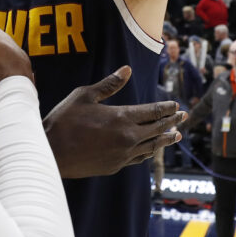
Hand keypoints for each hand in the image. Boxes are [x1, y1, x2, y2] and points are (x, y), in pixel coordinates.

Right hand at [42, 66, 184, 178]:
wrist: (52, 153)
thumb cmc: (64, 121)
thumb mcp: (84, 96)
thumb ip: (109, 85)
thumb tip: (127, 70)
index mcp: (121, 117)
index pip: (152, 112)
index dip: (166, 108)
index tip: (176, 105)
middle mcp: (128, 137)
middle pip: (157, 129)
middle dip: (172, 121)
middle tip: (183, 117)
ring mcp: (123, 154)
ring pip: (151, 146)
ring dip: (165, 139)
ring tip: (176, 135)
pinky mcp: (115, 166)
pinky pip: (138, 158)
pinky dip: (148, 152)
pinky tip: (151, 151)